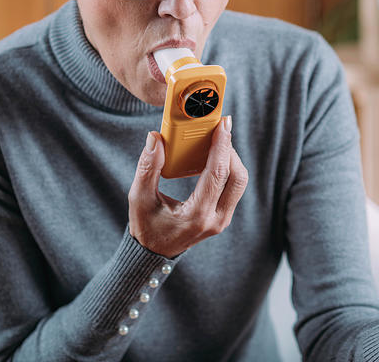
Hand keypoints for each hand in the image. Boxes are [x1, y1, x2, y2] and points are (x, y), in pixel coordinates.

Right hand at [127, 116, 248, 257]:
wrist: (154, 253)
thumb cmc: (146, 227)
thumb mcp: (139, 198)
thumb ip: (147, 168)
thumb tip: (155, 138)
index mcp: (196, 215)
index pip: (217, 175)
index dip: (222, 147)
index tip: (222, 125)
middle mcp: (215, 219)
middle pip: (237, 177)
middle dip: (230, 150)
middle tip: (220, 129)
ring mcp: (222, 219)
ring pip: (239, 182)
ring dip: (231, 159)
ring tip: (216, 140)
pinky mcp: (223, 215)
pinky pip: (233, 187)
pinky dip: (227, 168)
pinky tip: (213, 155)